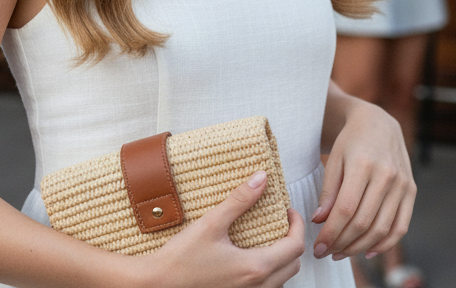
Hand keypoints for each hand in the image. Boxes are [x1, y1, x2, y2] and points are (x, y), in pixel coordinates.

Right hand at [142, 171, 304, 287]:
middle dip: (292, 241)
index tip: (288, 211)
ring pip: (281, 280)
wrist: (157, 285)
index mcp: (255, 267)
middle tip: (280, 222)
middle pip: (293, 265)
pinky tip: (250, 259)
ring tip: (267, 239)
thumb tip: (261, 178)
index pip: (295, 246)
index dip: (297, 225)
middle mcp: (257, 287)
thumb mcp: (211, 224)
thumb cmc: (181, 258)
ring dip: (281, 259)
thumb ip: (239, 200)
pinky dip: (268, 273)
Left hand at [312, 102, 415, 261]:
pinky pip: (401, 226)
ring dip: (360, 247)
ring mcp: (402, 184)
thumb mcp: (334, 159)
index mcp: (363, 164)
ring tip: (342, 252)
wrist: (378, 124)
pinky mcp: (411, 191)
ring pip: (382, 229)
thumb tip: (320, 221)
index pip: (346, 209)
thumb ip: (328, 191)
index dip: (331, 233)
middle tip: (327, 253)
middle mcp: (387, 175)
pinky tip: (368, 251)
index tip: (318, 247)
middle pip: (364, 222)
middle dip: (342, 243)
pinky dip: (385, 244)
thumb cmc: (351, 142)